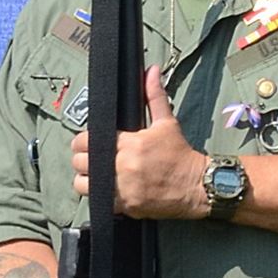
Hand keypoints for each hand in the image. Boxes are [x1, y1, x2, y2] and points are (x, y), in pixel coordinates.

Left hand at [69, 67, 214, 218]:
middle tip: (95, 159)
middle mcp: (123, 166)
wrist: (197, 186)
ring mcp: (122, 188)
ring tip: (98, 176)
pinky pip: (97, 201)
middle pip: (80, 162)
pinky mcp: (124, 206)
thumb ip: (154, 96)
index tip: (91, 144)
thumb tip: (151, 71)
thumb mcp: (167, 123)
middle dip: (84, 160)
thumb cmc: (181, 154)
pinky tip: (109, 190)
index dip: (84, 142)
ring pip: (82, 183)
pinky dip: (99, 196)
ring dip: (87, 179)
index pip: (86, 141)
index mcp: (130, 143)